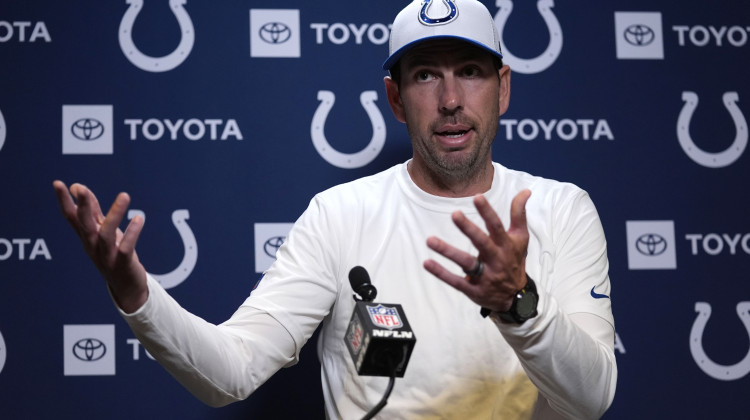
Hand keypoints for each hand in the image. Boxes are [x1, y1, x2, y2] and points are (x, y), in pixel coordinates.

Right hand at [53, 180, 147, 312]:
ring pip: (105, 234)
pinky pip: (125, 248)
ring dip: (114, 215)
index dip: (64, 201)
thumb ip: (93, 210)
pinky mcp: (122, 263)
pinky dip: (132, 233)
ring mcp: (106, 256)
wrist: (127, 286)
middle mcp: (93, 246)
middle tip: (80, 189)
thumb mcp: (102, 230)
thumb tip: (78, 187)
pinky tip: (139, 218)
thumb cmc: (114, 254)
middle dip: (82, 206)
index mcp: (86, 236)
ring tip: (125, 195)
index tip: (57, 183)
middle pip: (84, 225)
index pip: (71, 217)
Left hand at [423, 190, 530, 312]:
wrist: (516, 297)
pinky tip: (427, 263)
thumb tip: (525, 190)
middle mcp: (496, 260)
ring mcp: (484, 276)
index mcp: (506, 245)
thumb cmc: (514, 259)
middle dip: (469, 229)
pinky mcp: (473, 289)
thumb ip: (519, 214)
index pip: (496, 226)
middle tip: (455, 214)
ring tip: (430, 240)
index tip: (477, 197)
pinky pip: (456, 282)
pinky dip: (441, 273)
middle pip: (482, 243)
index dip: (487, 212)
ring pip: (466, 263)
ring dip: (448, 252)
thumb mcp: (521, 237)